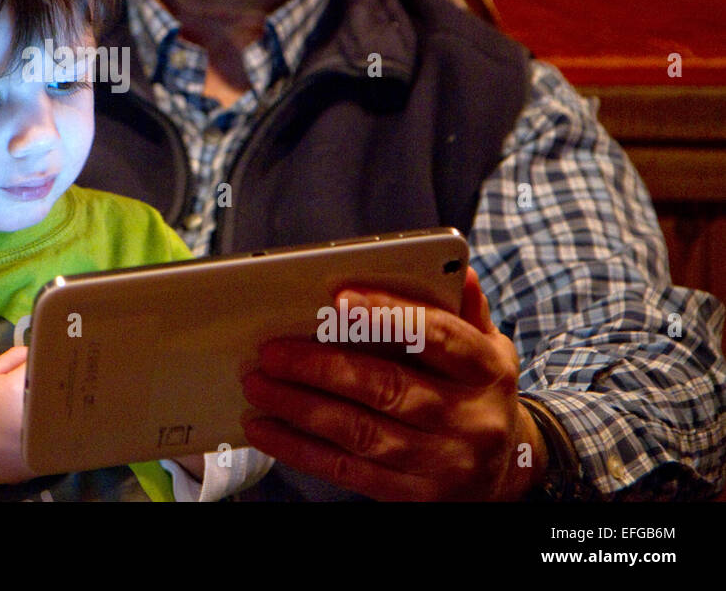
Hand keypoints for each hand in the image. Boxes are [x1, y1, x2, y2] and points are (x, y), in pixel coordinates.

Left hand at [240, 268, 547, 499]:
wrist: (507, 474)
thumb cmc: (479, 394)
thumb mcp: (490, 348)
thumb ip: (466, 311)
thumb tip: (459, 269)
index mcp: (486, 371)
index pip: (436, 336)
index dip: (388, 316)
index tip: (339, 300)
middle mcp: (469, 419)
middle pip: (387, 388)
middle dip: (321, 367)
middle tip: (272, 352)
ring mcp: (442, 462)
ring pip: (360, 432)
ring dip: (301, 407)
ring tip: (259, 386)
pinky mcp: (414, 496)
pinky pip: (348, 470)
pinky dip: (300, 450)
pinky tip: (267, 429)